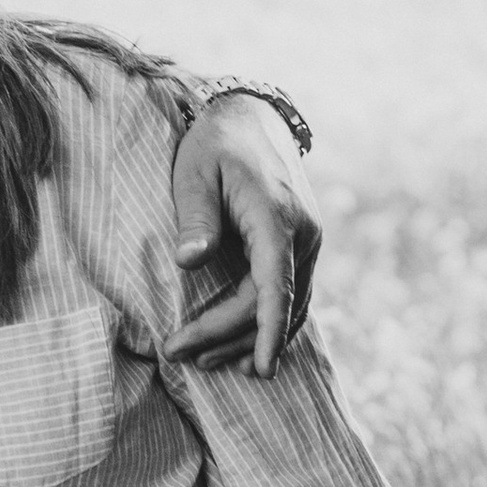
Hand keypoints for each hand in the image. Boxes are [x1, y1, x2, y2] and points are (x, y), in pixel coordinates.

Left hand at [169, 96, 321, 379]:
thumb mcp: (195, 173)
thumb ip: (195, 217)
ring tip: (205, 361)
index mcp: (278, 219)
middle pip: (272, 305)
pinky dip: (271, 325)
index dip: (268, 333)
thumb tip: (190, 261)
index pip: (276, 288)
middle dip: (228, 337)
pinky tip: (247, 349)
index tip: (261, 370)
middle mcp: (304, 235)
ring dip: (250, 339)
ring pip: (289, 307)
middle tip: (178, 352)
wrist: (251, 116)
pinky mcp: (303, 246)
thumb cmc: (215, 144)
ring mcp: (309, 242)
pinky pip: (292, 296)